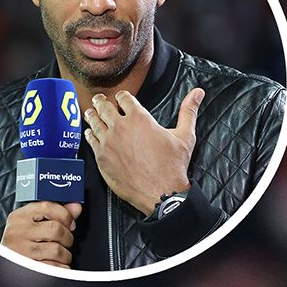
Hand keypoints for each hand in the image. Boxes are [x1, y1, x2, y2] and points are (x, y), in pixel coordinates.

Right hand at [0, 201, 82, 267]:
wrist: (5, 266)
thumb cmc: (20, 244)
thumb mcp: (31, 224)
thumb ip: (55, 214)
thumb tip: (75, 207)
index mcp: (19, 217)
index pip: (48, 207)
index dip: (66, 215)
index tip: (70, 223)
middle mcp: (18, 232)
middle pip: (56, 229)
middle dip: (67, 238)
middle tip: (64, 242)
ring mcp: (21, 251)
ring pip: (57, 250)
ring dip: (65, 256)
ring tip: (58, 256)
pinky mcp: (28, 268)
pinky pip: (55, 267)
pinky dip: (61, 268)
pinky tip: (54, 264)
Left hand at [84, 88, 203, 215]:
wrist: (160, 193)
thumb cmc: (172, 167)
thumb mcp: (185, 136)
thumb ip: (189, 111)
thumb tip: (197, 93)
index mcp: (139, 119)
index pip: (124, 98)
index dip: (121, 96)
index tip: (120, 97)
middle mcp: (120, 127)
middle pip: (104, 107)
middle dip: (101, 101)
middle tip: (98, 99)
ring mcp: (108, 142)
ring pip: (94, 122)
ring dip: (92, 115)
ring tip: (90, 111)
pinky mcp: (101, 157)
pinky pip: (91, 140)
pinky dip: (89, 134)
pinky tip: (89, 132)